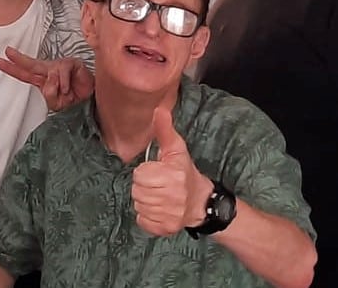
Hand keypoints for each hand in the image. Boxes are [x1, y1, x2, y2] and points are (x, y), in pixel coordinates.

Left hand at [0, 47, 93, 111]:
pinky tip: (68, 89)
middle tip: (8, 52)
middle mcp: (49, 71)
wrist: (90, 100)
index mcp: (43, 80)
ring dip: (56, 87)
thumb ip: (49, 94)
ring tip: (65, 94)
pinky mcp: (72, 64)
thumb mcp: (56, 103)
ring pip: (49, 74)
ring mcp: (60, 66)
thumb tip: (49, 81)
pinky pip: (63, 72)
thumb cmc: (73, 99)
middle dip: (19, 59)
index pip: (24, 73)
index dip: (12, 68)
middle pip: (31, 64)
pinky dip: (64, 83)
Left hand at [131, 107, 212, 236]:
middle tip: (157, 184)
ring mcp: (171, 215)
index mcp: (173, 174)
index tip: (156, 171)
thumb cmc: (184, 171)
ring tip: (159, 195)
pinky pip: (143, 221)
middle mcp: (173, 196)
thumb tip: (159, 109)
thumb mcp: (176, 149)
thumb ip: (165, 130)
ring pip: (139, 206)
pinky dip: (147, 216)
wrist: (200, 200)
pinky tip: (159, 209)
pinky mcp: (167, 228)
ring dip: (145, 201)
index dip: (145, 172)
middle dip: (144, 186)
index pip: (140, 175)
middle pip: (137, 191)